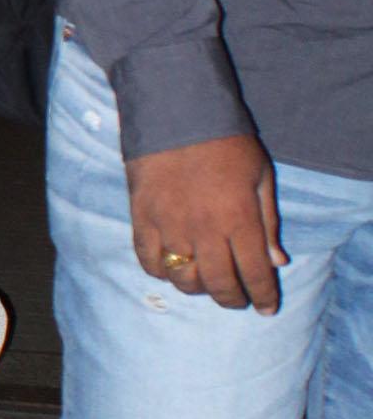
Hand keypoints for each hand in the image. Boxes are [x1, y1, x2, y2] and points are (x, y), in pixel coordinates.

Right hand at [126, 134, 286, 313]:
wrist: (176, 110)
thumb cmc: (226, 141)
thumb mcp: (260, 176)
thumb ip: (268, 222)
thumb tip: (276, 261)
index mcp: (239, 218)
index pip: (255, 273)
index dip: (263, 296)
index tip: (266, 308)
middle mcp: (204, 229)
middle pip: (218, 284)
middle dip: (232, 299)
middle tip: (237, 299)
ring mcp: (170, 226)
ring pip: (183, 279)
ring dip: (198, 287)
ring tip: (205, 280)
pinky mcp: (142, 218)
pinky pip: (149, 261)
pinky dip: (162, 272)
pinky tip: (172, 267)